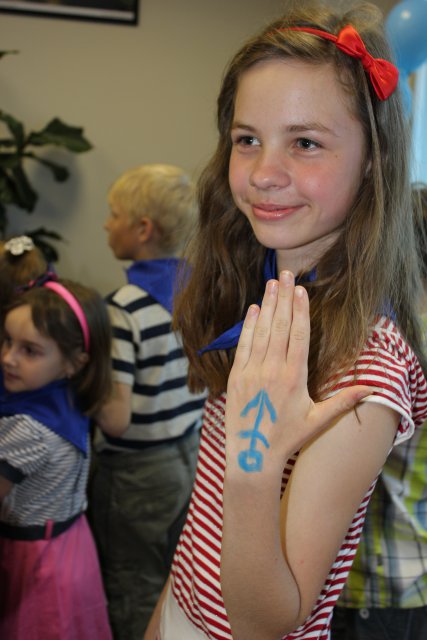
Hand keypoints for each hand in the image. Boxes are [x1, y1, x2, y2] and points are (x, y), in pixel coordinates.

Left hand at [225, 271, 370, 472]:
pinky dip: (248, 325)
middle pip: (280, 326)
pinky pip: (244, 345)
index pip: (299, 335)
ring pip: (261, 331)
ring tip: (272, 283)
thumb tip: (372, 388)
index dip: (300, 310)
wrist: (251, 455)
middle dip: (284, 298)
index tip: (301, 289)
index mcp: (294, 377)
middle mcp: (273, 370)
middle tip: (286, 274)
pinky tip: (254, 309)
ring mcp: (252, 371)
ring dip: (267, 305)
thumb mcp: (319, 420)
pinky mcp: (236, 376)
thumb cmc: (288, 438)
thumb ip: (344, 401)